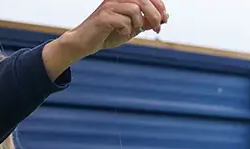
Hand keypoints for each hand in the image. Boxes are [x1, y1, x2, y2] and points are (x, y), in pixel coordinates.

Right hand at [42, 1, 168, 77]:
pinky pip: (124, 22)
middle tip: (158, 28)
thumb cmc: (107, 34)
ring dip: (139, 24)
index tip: (165, 18)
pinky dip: (126, 31)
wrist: (84, 43)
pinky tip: (120, 34)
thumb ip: (144, 22)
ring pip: (135, 10)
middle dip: (155, 15)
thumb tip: (163, 18)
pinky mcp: (104, 16)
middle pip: (143, 0)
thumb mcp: (130, 29)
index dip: (159, 4)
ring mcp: (109, 6)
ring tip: (133, 32)